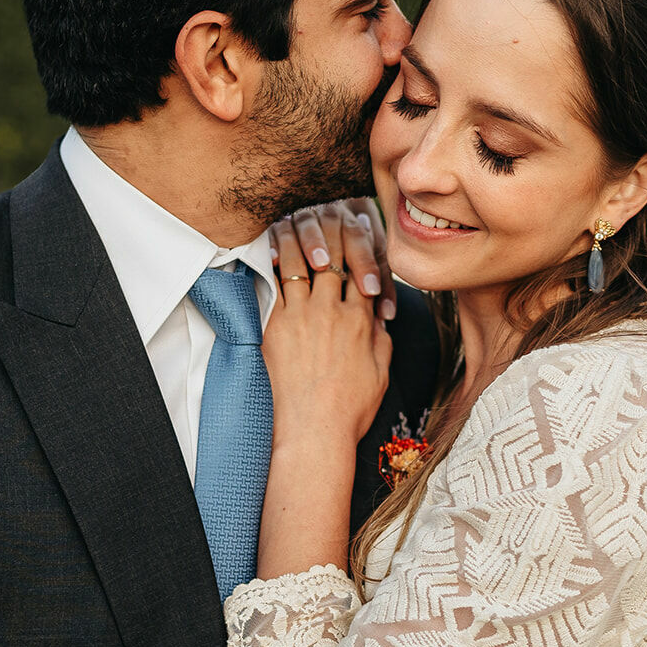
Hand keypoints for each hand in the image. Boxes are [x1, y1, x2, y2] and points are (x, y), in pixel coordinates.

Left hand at [266, 210, 391, 450]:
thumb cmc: (348, 412)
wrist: (314, 432)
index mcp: (361, 321)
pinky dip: (268, 263)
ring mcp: (302, 316)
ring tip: (289, 223)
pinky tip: (264, 248)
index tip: (352, 231)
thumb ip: (382, 342)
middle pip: (332, 258)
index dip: (358, 247)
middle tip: (321, 214)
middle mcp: (333, 312)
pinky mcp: (275, 326)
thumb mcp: (380, 375)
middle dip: (328, 233)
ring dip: (295, 239)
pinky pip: (270, 284)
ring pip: (298, 263)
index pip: (362, 270)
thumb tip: (379, 321)